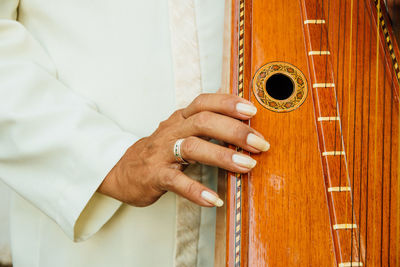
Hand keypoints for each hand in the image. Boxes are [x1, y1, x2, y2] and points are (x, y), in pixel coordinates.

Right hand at [98, 94, 268, 206]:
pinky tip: (213, 200)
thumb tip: (245, 126)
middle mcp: (172, 131)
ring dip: (222, 156)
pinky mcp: (155, 175)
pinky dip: (196, 190)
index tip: (253, 110)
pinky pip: (176, 181)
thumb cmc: (161, 151)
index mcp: (181, 119)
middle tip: (260, 143)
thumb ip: (207, 127)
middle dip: (234, 131)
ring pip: (192, 148)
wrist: (123, 170)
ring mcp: (162, 153)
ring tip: (246, 166)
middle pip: (203, 122)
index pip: (204, 102)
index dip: (228, 103)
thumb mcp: (181, 132)